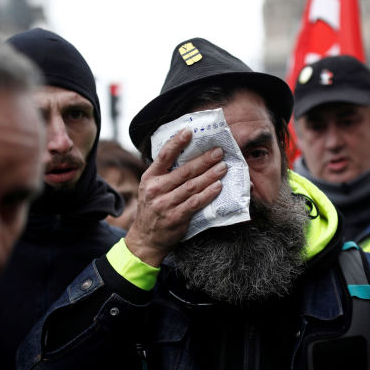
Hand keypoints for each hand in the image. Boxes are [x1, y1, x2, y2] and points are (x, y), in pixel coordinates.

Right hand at [124, 129, 225, 266]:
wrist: (146, 238)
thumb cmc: (153, 208)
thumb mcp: (150, 188)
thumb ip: (164, 173)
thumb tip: (186, 154)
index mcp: (149, 177)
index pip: (163, 156)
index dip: (176, 142)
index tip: (189, 131)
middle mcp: (156, 189)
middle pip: (184, 171)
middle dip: (204, 160)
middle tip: (218, 152)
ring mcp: (165, 204)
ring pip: (192, 186)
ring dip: (210, 176)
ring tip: (223, 167)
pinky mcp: (175, 217)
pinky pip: (195, 203)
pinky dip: (208, 194)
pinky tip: (218, 187)